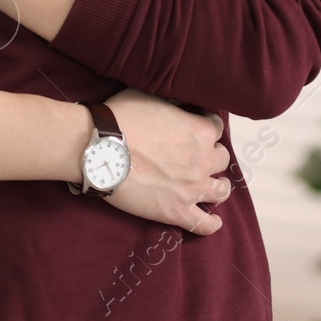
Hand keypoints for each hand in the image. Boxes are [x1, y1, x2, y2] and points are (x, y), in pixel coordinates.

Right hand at [102, 88, 233, 234]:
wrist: (100, 148)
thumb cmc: (121, 118)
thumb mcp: (148, 96)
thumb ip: (169, 102)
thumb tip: (175, 103)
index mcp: (200, 131)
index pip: (215, 126)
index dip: (205, 124)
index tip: (196, 125)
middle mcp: (203, 160)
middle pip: (221, 158)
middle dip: (212, 154)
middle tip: (199, 155)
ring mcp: (193, 189)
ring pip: (220, 191)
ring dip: (218, 186)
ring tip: (214, 186)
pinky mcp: (177, 211)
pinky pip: (204, 224)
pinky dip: (211, 223)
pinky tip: (212, 219)